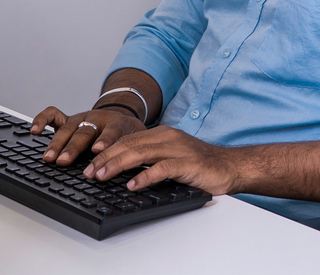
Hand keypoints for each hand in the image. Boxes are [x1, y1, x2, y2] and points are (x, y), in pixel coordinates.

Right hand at [31, 105, 144, 165]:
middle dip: (73, 148)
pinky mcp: (70, 118)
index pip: (112, 132)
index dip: (105, 141)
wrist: (124, 117)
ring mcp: (82, 118)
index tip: (98, 151)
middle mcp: (98, 119)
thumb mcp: (137, 144)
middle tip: (64, 162)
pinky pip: (53, 116)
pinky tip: (34, 130)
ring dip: (57, 143)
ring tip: (49, 158)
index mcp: (118, 124)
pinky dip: (42, 120)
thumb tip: (135, 178)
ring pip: (68, 128)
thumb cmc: (129, 136)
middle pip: (85, 132)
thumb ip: (133, 155)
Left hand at [85, 125, 243, 195]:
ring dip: (118, 165)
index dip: (107, 151)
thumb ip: (150, 159)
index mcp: (163, 134)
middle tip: (89, 172)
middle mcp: (169, 137)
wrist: (230, 166)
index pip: (128, 140)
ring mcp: (178, 149)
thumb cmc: (200, 165)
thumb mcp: (171, 157)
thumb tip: (122, 170)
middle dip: (106, 158)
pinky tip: (132, 185)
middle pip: (130, 145)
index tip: (90, 164)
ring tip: (102, 176)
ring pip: (141, 153)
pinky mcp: (188, 163)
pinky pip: (162, 168)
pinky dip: (144, 176)